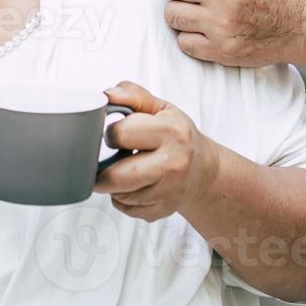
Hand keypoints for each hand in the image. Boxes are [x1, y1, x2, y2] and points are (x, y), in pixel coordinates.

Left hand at [93, 81, 219, 221]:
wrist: (204, 169)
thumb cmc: (178, 135)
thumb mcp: (160, 108)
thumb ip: (132, 95)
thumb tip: (107, 95)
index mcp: (172, 132)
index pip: (119, 135)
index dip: (111, 133)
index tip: (116, 134)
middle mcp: (173, 164)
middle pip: (116, 177)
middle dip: (101, 170)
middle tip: (103, 161)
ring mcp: (169, 192)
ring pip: (119, 195)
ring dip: (112, 184)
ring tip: (124, 169)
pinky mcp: (163, 210)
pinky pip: (127, 209)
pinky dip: (122, 198)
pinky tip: (133, 185)